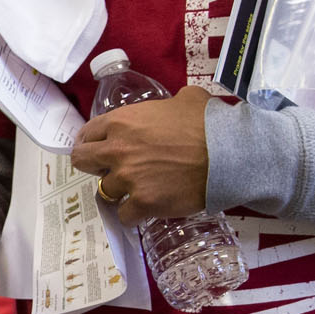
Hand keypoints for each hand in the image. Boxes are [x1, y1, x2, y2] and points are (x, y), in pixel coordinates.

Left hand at [69, 86, 213, 224]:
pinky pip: (125, 215)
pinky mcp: (143, 202)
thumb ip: (169, 103)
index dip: (92, 141)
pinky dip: (133, 213)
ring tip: (139, 188)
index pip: (88, 133)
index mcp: (122, 121)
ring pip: (106, 190)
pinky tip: (146, 208)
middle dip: (94, 165)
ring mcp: (128, 178)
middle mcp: (117, 150)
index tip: (98, 148)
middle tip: (110, 168)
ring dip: (119, 190)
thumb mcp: (187, 99)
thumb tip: (176, 103)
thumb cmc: (210, 122)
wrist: (231, 153)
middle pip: (83, 161)